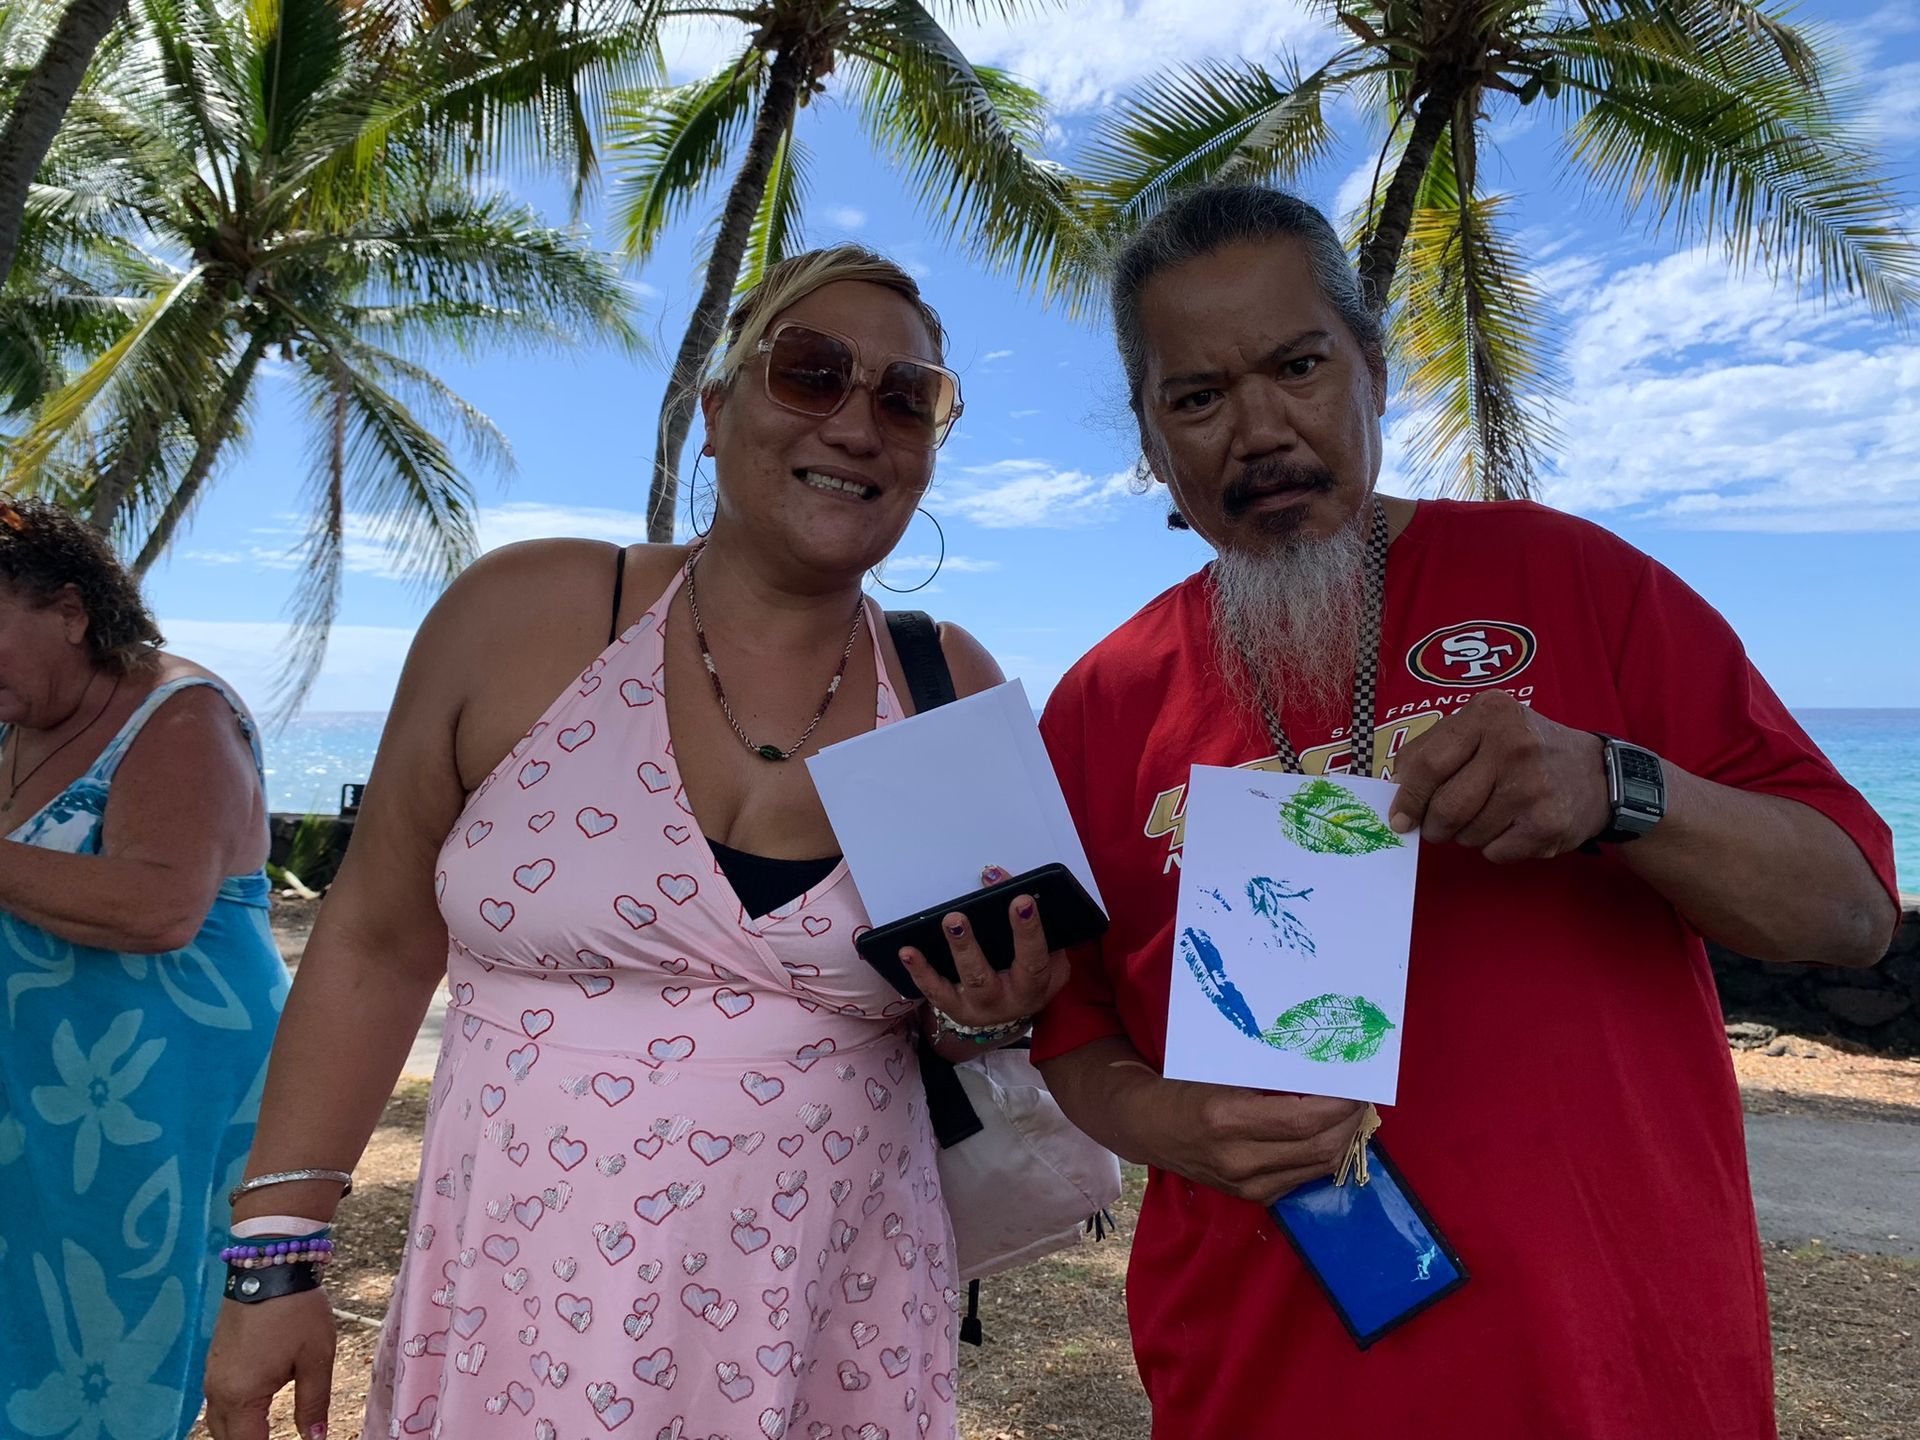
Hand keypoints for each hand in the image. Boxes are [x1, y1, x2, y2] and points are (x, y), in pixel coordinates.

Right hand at [203, 1287, 335, 1439]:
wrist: (268, 1264)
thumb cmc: (296, 1310)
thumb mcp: (315, 1358)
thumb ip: (313, 1403)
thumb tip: (315, 1438)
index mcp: (241, 1395)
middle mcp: (218, 1390)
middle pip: (226, 1437)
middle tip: (275, 1438)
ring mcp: (212, 1374)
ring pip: (218, 1421)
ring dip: (238, 1432)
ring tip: (264, 1434)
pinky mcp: (215, 1360)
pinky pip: (217, 1401)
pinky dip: (233, 1414)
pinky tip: (253, 1413)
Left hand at [898, 864, 1071, 1027]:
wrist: (1018, 1014)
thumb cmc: (1032, 975)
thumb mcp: (1047, 953)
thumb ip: (1028, 916)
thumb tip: (993, 876)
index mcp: (1033, 986)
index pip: (1032, 959)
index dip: (1027, 930)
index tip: (1021, 900)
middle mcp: (1003, 1002)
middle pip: (981, 978)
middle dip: (965, 947)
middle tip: (954, 917)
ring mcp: (974, 1008)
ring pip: (950, 989)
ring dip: (932, 965)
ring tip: (914, 945)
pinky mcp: (953, 1008)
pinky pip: (932, 992)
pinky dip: (918, 972)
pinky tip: (906, 952)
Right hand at [1150, 1077, 1367, 1204]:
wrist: (1148, 1127)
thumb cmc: (1185, 1087)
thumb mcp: (1222, 1070)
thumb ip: (1270, 1074)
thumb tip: (1323, 1069)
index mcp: (1228, 1119)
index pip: (1305, 1119)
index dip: (1339, 1104)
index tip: (1356, 1084)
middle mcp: (1239, 1160)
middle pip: (1320, 1147)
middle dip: (1350, 1122)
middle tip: (1360, 1098)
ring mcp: (1247, 1185)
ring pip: (1318, 1167)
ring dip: (1343, 1140)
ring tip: (1351, 1115)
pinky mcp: (1253, 1198)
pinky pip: (1303, 1178)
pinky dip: (1323, 1155)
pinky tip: (1328, 1135)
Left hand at [1387, 690, 1610, 862]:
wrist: (1598, 774)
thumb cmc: (1523, 751)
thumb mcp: (1483, 728)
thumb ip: (1435, 749)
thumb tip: (1395, 790)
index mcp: (1488, 714)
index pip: (1428, 764)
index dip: (1407, 797)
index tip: (1398, 819)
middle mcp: (1512, 745)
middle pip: (1446, 805)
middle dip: (1434, 825)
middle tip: (1438, 826)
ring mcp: (1533, 786)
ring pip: (1468, 833)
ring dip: (1466, 835)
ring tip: (1488, 816)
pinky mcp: (1548, 823)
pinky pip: (1494, 852)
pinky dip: (1494, 847)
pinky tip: (1513, 827)